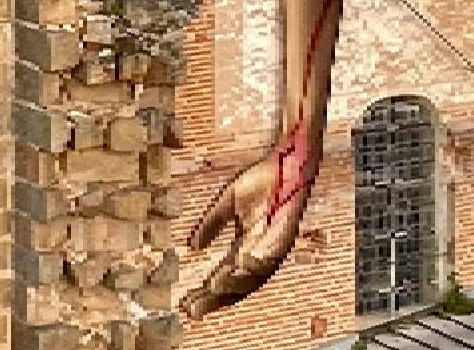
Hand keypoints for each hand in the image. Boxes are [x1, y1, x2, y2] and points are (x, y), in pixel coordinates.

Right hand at [180, 135, 317, 319]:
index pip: (223, 276)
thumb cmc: (262, 181)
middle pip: (236, 284)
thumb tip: (191, 246)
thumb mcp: (227, 204)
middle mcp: (259, 253)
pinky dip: (254, 262)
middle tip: (193, 308)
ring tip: (212, 286)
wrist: (287, 164)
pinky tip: (238, 264)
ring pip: (253, 276)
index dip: (206, 292)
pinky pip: (270, 255)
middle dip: (214, 298)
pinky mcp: (285, 236)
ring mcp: (273, 247)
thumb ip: (211, 224)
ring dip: (232, 282)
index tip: (186, 304)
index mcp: (245, 246)